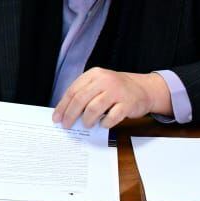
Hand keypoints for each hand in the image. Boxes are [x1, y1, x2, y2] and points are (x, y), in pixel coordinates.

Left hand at [52, 68, 171, 129]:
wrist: (143, 88)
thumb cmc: (116, 90)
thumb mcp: (99, 85)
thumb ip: (84, 94)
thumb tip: (65, 113)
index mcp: (94, 75)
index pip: (73, 91)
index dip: (63, 106)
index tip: (57, 118)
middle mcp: (104, 81)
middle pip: (80, 99)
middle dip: (70, 115)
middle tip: (67, 125)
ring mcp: (117, 91)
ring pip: (93, 108)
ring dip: (87, 120)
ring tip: (86, 124)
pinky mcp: (127, 103)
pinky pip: (111, 117)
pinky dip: (104, 123)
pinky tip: (103, 124)